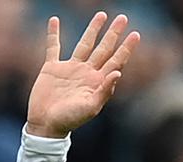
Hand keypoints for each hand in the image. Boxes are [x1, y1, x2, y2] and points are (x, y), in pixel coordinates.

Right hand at [25, 13, 139, 138]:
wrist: (46, 124)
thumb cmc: (70, 120)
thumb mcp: (90, 108)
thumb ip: (104, 91)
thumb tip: (118, 73)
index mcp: (98, 82)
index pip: (116, 61)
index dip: (126, 48)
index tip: (136, 34)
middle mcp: (87, 72)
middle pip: (104, 48)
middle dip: (114, 33)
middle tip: (123, 18)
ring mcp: (70, 68)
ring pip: (84, 44)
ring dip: (93, 29)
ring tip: (101, 15)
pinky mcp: (52, 68)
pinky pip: (53, 47)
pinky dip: (53, 34)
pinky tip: (55, 20)